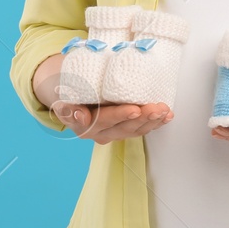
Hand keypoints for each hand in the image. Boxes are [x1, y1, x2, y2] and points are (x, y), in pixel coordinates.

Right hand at [51, 101, 173, 143]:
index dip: (120, 115)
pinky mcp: (126, 128)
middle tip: (157, 108)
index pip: (105, 120)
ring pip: (136, 130)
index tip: (134, 109)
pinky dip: (155, 122)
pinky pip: (142, 128)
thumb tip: (80, 118)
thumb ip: (68, 108)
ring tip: (165, 111)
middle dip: (143, 118)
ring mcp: (115, 132)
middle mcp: (102, 133)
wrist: (71, 96)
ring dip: (153, 121)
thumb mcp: (62, 98)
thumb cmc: (68, 94)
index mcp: (86, 127)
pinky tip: (167, 116)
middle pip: (125, 127)